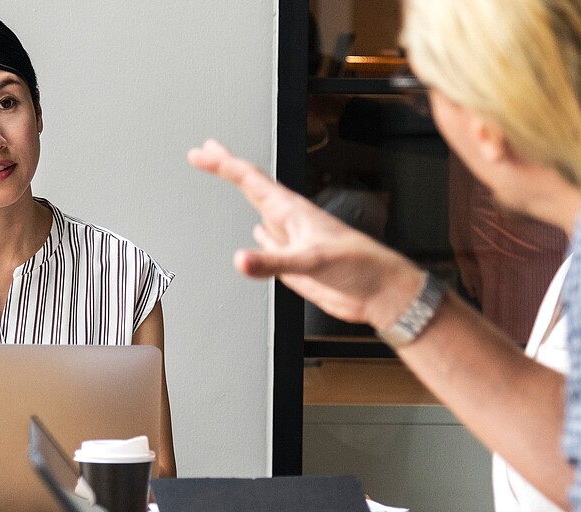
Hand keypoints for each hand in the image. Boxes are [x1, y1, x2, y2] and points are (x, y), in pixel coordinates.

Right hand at [187, 139, 422, 328]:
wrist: (378, 291)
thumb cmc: (360, 265)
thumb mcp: (312, 260)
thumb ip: (274, 261)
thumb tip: (240, 260)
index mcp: (292, 210)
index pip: (250, 179)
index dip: (223, 163)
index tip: (201, 152)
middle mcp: (290, 221)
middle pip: (252, 186)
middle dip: (228, 167)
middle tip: (207, 150)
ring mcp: (292, 240)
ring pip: (260, 210)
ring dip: (243, 195)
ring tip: (228, 179)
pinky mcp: (294, 261)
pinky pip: (270, 242)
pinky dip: (258, 235)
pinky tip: (257, 233)